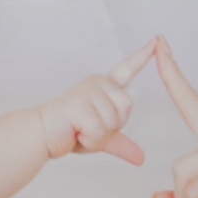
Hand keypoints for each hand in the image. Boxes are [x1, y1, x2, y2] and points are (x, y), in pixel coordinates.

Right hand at [34, 38, 157, 164]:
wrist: (40, 136)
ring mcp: (88, 91)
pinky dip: (89, 140)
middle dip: (112, 126)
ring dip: (99, 135)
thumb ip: (121, 142)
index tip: (158, 39)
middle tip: (88, 129)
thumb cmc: (67, 132)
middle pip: (127, 106)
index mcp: (103, 87)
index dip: (144, 55)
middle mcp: (97, 83)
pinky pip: (99, 130)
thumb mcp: (100, 136)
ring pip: (114, 120)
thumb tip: (141, 158)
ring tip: (79, 131)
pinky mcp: (79, 104)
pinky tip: (74, 134)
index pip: (128, 68)